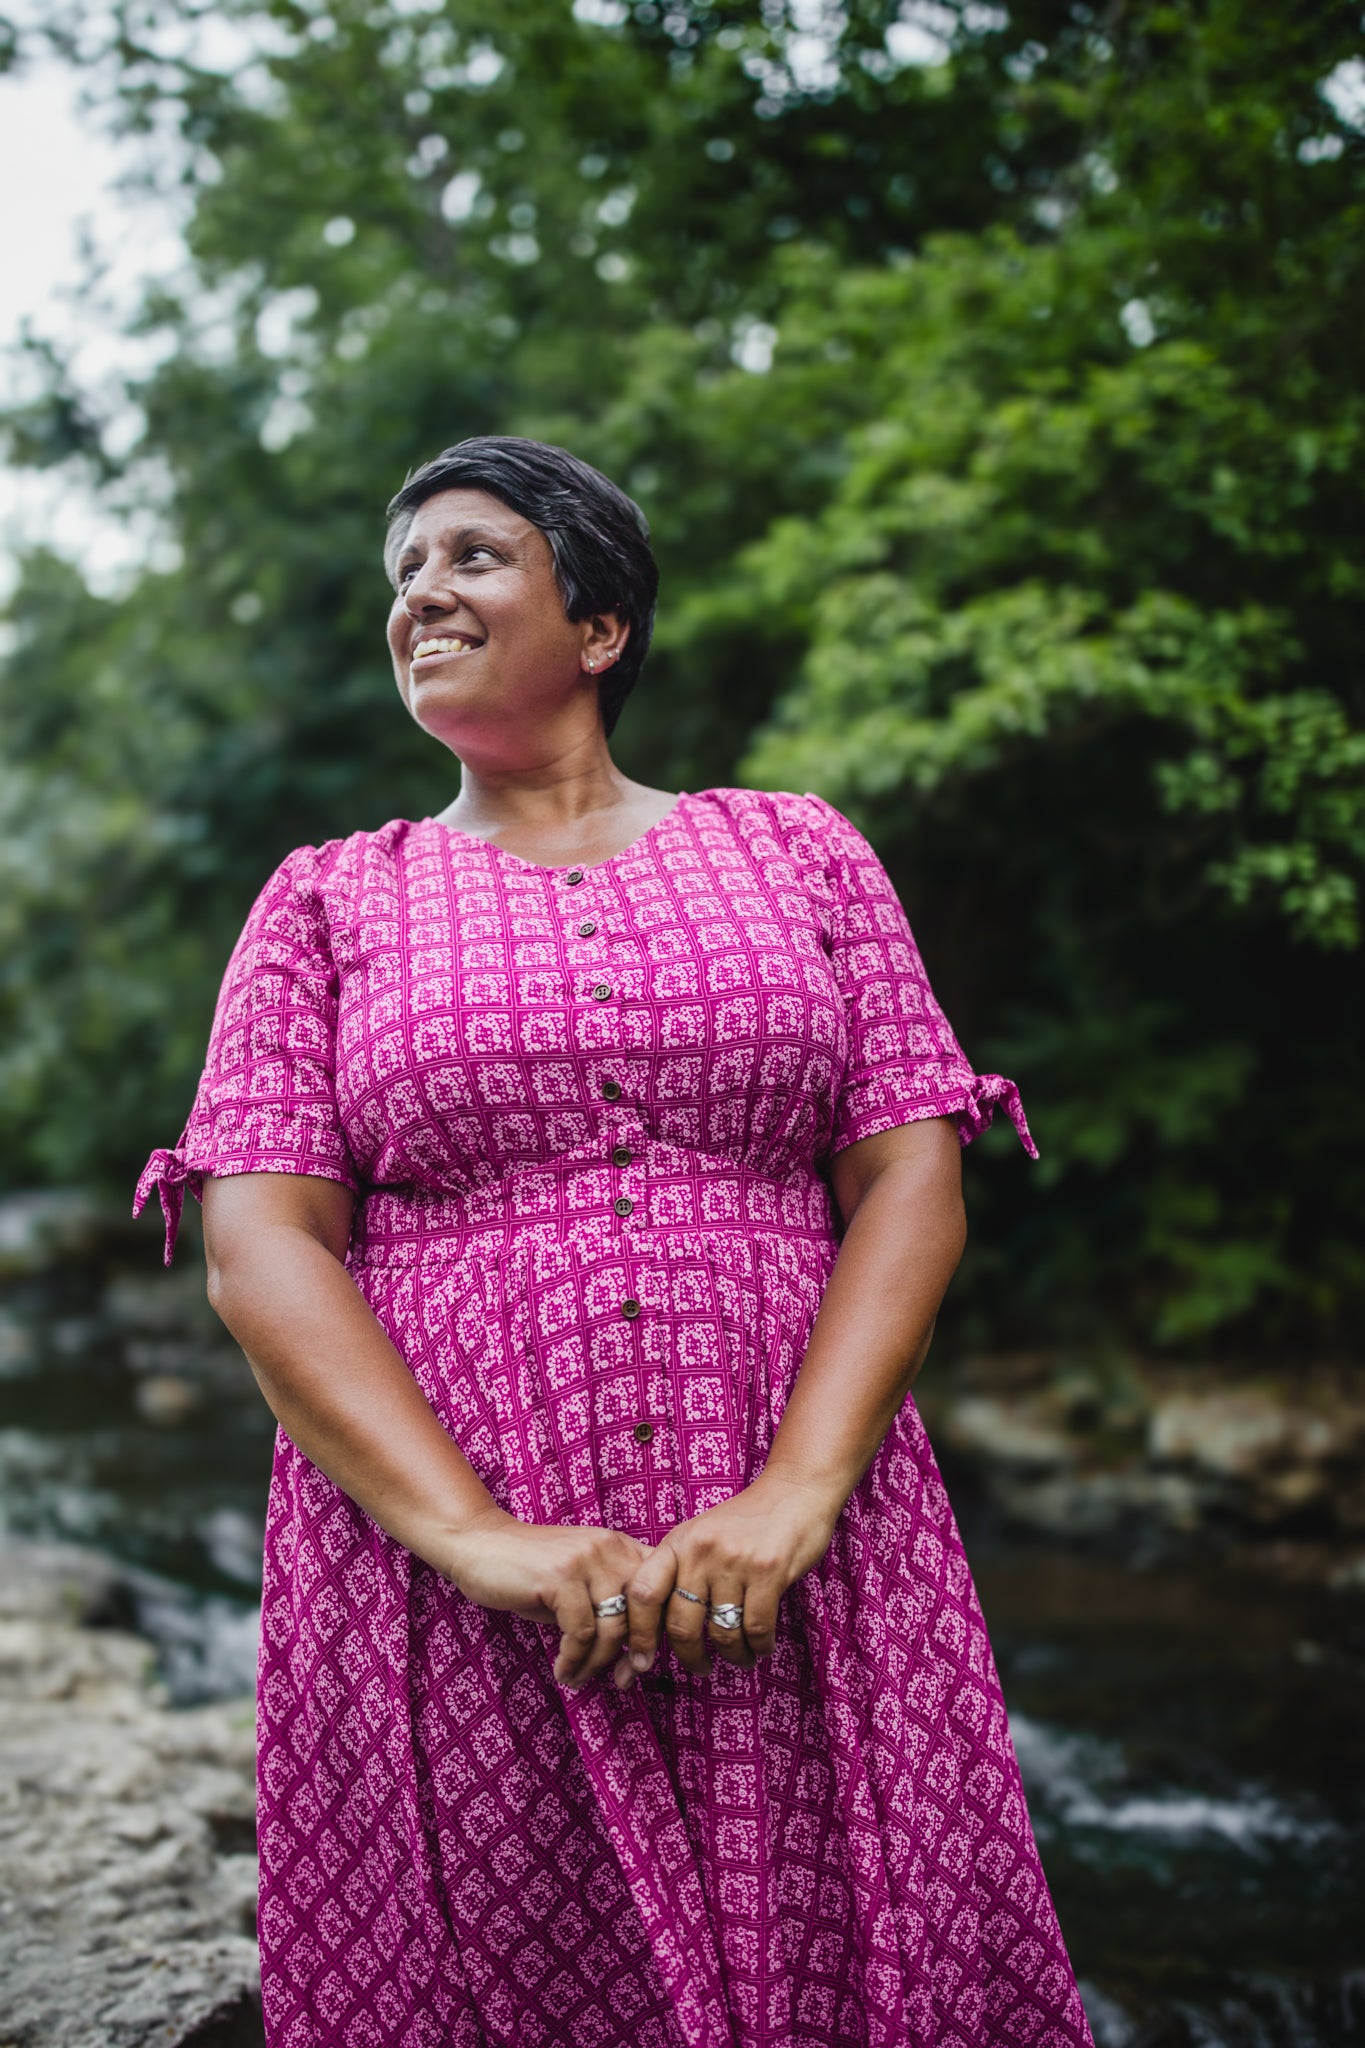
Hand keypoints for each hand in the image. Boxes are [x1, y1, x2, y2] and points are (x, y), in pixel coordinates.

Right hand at [440, 1505, 653, 1688]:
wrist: (481, 1545)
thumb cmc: (532, 1575)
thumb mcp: (580, 1586)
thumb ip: (610, 1609)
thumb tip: (639, 1658)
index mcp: (621, 1547)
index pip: (661, 1590)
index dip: (659, 1631)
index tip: (643, 1663)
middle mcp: (610, 1548)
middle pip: (644, 1612)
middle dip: (637, 1652)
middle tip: (622, 1680)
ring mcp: (585, 1560)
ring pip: (612, 1628)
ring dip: (597, 1664)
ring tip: (579, 1677)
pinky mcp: (560, 1577)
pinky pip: (581, 1633)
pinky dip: (573, 1660)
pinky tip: (562, 1670)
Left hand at [616, 1473, 841, 1686]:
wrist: (794, 1493)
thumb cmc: (745, 1522)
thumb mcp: (701, 1537)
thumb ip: (680, 1573)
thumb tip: (657, 1630)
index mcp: (678, 1543)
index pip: (642, 1593)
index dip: (638, 1633)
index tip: (641, 1662)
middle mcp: (701, 1551)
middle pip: (681, 1624)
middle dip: (690, 1657)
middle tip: (700, 1668)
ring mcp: (735, 1561)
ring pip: (721, 1633)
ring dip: (732, 1656)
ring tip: (740, 1658)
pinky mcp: (769, 1571)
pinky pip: (755, 1628)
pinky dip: (759, 1647)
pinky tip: (762, 1647)